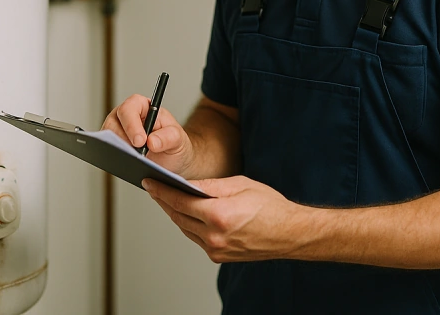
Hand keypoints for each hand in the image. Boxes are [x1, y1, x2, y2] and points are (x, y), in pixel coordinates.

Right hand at [102, 94, 194, 175]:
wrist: (173, 163)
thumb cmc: (174, 145)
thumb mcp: (179, 139)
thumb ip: (169, 137)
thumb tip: (152, 141)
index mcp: (142, 107)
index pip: (130, 108)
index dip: (131, 124)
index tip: (140, 141)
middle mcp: (127, 117)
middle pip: (113, 122)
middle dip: (122, 139)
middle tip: (135, 154)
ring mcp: (118, 132)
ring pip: (107, 138)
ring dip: (117, 150)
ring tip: (131, 162)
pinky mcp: (114, 148)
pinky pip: (107, 152)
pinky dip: (114, 159)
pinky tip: (125, 166)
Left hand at [142, 176, 298, 262]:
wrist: (290, 233)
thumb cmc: (270, 206)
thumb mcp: (239, 185)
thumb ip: (209, 186)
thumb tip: (186, 184)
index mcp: (218, 215)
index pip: (179, 201)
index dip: (161, 191)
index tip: (149, 182)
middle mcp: (214, 236)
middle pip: (178, 216)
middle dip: (164, 201)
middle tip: (153, 188)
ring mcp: (216, 249)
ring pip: (185, 229)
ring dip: (174, 214)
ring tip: (166, 198)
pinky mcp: (219, 256)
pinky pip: (196, 238)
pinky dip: (188, 225)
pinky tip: (186, 214)